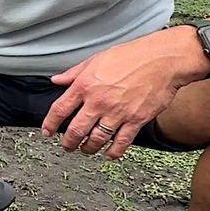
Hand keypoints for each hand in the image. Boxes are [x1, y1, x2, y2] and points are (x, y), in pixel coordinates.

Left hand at [41, 29, 206, 159]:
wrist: (162, 60)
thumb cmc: (130, 56)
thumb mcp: (96, 59)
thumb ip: (74, 73)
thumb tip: (56, 80)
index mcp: (85, 85)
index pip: (60, 109)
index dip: (50, 123)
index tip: (48, 132)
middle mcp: (99, 101)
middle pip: (76, 130)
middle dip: (68, 142)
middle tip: (67, 146)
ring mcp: (117, 112)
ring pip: (96, 139)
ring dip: (88, 148)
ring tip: (86, 150)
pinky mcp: (136, 120)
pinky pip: (121, 142)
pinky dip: (113, 152)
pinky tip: (109, 154)